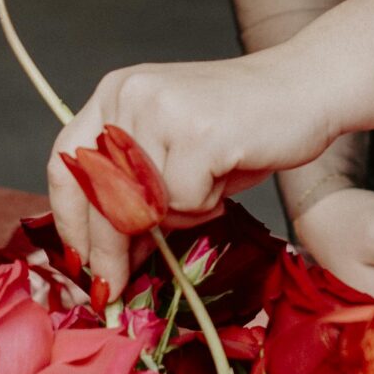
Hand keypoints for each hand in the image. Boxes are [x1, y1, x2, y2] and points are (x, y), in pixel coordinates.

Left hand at [47, 52, 332, 289]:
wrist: (307, 86)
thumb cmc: (245, 125)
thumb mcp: (175, 150)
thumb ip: (137, 190)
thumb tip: (109, 258)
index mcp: (116, 93)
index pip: (66, 163)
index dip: (68, 218)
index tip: (76, 260)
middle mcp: (130, 96)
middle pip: (98, 194)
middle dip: (106, 250)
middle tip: (113, 288)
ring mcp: (162, 111)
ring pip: (144, 205)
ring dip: (181, 214)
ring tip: (213, 183)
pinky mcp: (198, 133)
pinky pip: (185, 201)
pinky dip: (209, 203)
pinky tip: (230, 171)